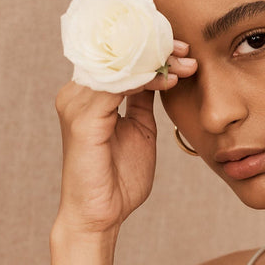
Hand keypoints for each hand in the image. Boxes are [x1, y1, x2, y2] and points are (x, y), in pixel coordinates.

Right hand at [54, 42, 196, 235]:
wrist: (100, 216)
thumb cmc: (117, 180)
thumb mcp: (139, 130)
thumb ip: (142, 101)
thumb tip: (158, 73)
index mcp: (87, 96)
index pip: (118, 58)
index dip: (151, 49)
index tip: (184, 51)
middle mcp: (76, 94)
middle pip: (117, 55)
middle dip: (156, 48)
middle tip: (188, 51)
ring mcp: (76, 104)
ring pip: (120, 65)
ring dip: (157, 61)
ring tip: (186, 65)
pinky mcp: (83, 118)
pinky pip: (118, 85)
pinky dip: (147, 79)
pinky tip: (169, 81)